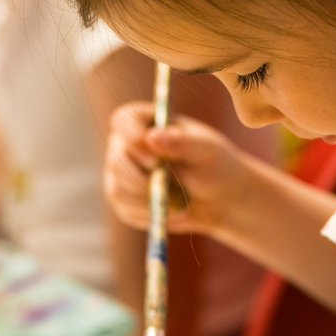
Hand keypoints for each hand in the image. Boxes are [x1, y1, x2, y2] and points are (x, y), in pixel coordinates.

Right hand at [104, 101, 251, 238]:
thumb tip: (152, 137)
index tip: (155, 160)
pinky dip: (153, 215)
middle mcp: (126, 144)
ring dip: (151, 201)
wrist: (218, 196)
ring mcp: (121, 173)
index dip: (132, 139)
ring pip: (119, 190)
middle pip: (117, 161)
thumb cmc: (213, 164)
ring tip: (183, 204)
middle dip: (143, 180)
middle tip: (173, 188)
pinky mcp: (124, 199)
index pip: (123, 120)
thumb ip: (182, 142)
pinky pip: (127, 210)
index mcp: (146, 121)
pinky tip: (176, 213)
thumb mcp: (206, 150)